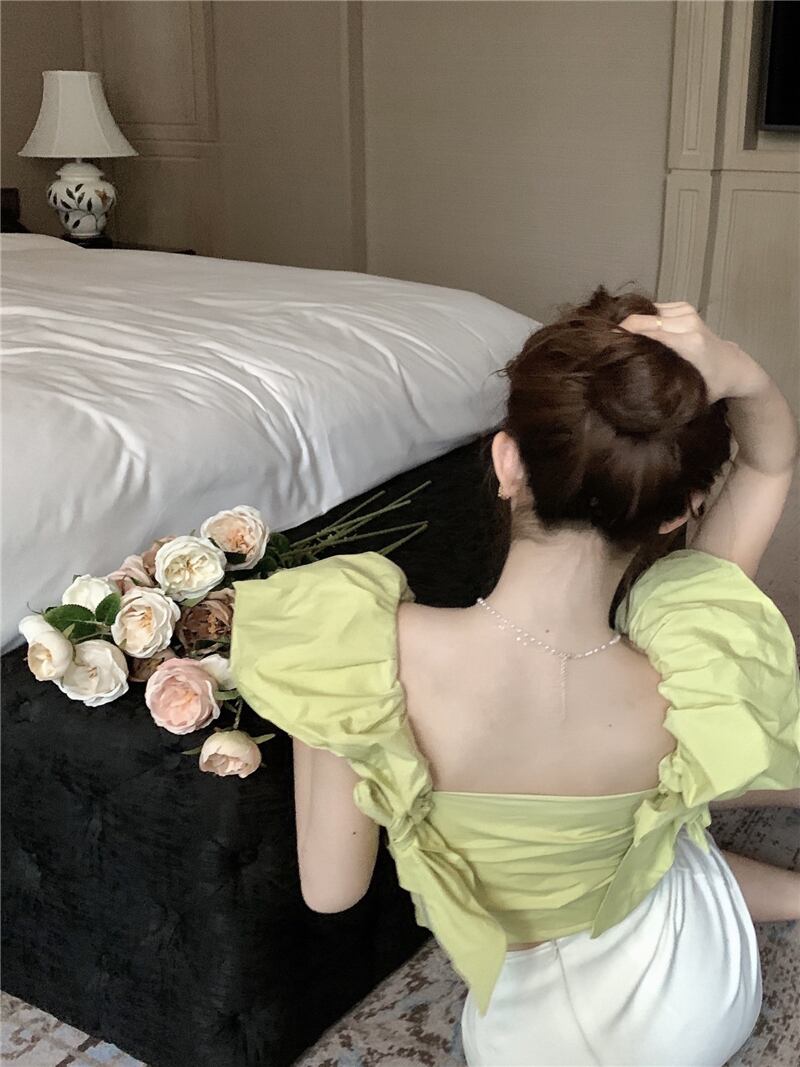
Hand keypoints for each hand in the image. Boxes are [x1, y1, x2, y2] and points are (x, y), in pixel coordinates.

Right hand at [618, 301, 765, 402]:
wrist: (734, 366)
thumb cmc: (711, 385)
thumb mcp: (685, 392)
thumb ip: (660, 384)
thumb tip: (626, 383)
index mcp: (688, 343)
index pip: (645, 332)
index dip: (621, 337)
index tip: (603, 348)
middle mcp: (687, 323)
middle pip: (641, 319)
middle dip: (622, 330)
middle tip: (607, 346)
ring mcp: (686, 311)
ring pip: (645, 312)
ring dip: (632, 325)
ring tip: (622, 341)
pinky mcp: (683, 306)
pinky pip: (654, 310)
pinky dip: (644, 320)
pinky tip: (638, 334)